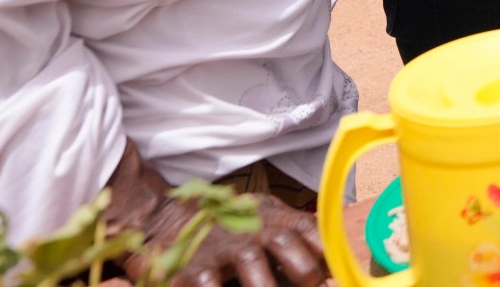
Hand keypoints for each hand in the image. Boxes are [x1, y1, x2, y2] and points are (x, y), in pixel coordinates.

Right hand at [154, 193, 325, 286]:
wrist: (164, 221)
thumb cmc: (225, 227)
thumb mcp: (260, 219)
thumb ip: (291, 235)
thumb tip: (328, 263)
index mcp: (270, 218)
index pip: (307, 229)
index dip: (327, 251)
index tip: (336, 275)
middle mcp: (249, 230)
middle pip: (285, 243)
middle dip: (305, 271)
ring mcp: (221, 247)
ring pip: (252, 263)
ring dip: (266, 285)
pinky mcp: (192, 267)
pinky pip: (210, 285)